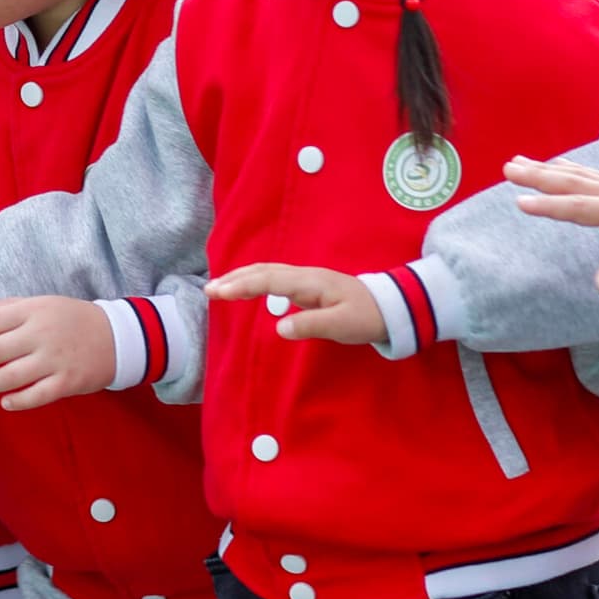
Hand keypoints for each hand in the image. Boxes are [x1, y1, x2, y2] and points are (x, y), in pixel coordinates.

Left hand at [0, 298, 114, 409]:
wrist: (116, 336)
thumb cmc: (73, 319)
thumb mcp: (43, 304)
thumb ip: (9, 307)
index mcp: (34, 311)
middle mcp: (42, 334)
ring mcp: (55, 359)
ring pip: (12, 376)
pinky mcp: (68, 381)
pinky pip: (38, 395)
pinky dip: (19, 401)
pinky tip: (5, 403)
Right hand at [206, 265, 385, 344]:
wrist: (390, 307)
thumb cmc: (366, 317)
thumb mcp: (343, 326)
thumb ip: (311, 325)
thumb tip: (278, 327)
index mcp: (310, 283)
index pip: (269, 279)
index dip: (241, 285)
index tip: (218, 293)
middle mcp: (304, 275)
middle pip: (263, 270)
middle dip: (234, 278)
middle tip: (208, 290)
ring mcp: (306, 278)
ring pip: (267, 270)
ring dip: (241, 276)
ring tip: (219, 287)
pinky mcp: (307, 285)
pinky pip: (274, 276)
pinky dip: (254, 278)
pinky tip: (246, 286)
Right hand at [505, 159, 598, 291]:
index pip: (575, 207)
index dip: (547, 206)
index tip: (518, 202)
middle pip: (569, 182)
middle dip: (537, 176)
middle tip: (508, 167)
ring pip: (578, 175)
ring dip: (549, 169)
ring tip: (524, 161)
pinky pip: (592, 174)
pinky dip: (572, 168)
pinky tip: (564, 166)